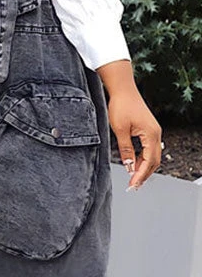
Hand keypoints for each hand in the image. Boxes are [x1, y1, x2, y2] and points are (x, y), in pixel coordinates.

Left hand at [97, 60, 162, 190]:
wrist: (123, 89)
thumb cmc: (121, 105)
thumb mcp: (120, 130)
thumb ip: (125, 149)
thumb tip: (128, 165)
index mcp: (151, 134)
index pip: (149, 161)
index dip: (141, 174)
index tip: (133, 185)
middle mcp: (156, 133)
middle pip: (154, 160)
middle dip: (144, 174)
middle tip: (134, 186)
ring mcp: (154, 131)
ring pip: (153, 155)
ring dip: (144, 168)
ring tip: (134, 179)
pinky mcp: (149, 129)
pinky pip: (149, 148)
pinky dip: (144, 159)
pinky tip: (135, 164)